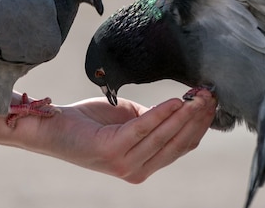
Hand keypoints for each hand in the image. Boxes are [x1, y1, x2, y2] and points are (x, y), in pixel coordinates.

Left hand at [17, 90, 216, 182]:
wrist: (51, 127)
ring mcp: (126, 163)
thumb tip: (178, 107)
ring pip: (166, 137)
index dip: (200, 124)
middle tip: (211, 94)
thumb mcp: (129, 120)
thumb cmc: (89, 122)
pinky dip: (162, 114)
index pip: (184, 145)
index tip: (212, 101)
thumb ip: (153, 119)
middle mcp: (139, 169)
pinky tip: (175, 100)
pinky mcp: (112, 151)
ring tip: (198, 95)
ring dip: (186, 114)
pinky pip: (144, 129)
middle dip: (198, 117)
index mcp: (145, 163)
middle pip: (180, 142)